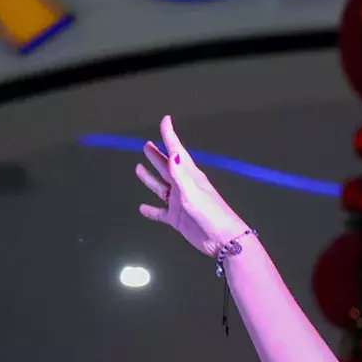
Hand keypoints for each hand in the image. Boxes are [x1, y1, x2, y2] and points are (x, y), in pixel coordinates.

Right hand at [135, 115, 249, 256]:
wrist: (223, 241)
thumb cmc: (212, 215)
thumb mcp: (194, 194)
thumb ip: (181, 176)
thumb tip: (173, 155)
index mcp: (190, 177)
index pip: (177, 151)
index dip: (170, 136)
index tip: (165, 120)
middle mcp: (184, 187)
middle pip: (167, 167)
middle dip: (157, 156)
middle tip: (146, 145)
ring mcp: (180, 203)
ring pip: (161, 187)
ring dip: (150, 178)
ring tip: (138, 168)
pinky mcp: (177, 219)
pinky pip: (160, 213)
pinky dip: (151, 210)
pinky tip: (142, 208)